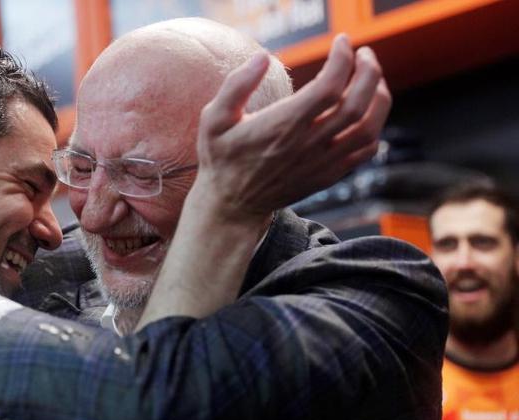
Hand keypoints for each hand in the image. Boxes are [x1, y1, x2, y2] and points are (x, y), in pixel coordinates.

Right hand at [195, 34, 390, 220]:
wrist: (233, 205)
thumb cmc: (222, 158)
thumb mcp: (214, 119)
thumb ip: (236, 86)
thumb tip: (262, 57)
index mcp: (281, 126)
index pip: (328, 87)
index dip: (342, 59)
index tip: (341, 42)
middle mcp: (307, 144)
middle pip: (356, 103)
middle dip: (368, 72)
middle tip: (364, 54)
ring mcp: (322, 162)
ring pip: (369, 126)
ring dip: (378, 97)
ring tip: (372, 79)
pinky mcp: (329, 175)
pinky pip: (366, 149)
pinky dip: (376, 125)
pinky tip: (366, 110)